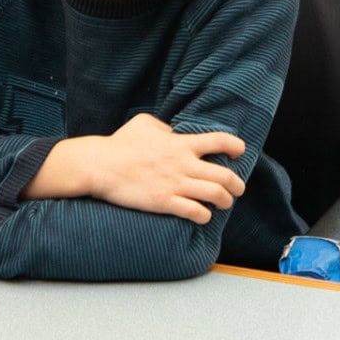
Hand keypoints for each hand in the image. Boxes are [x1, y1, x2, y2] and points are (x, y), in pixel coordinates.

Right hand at [92, 113, 245, 222]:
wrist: (100, 165)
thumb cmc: (120, 143)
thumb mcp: (144, 123)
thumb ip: (165, 126)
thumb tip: (174, 131)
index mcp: (180, 143)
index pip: (220, 141)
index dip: (235, 146)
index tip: (239, 152)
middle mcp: (183, 163)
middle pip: (225, 175)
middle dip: (237, 184)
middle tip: (237, 189)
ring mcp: (175, 184)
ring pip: (216, 195)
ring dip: (225, 201)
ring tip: (224, 203)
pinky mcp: (164, 202)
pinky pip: (196, 212)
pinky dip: (205, 215)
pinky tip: (203, 215)